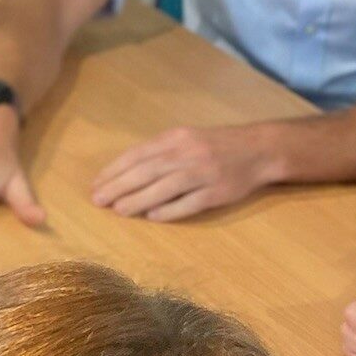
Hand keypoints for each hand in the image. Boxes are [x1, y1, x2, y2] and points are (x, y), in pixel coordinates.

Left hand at [89, 122, 278, 219]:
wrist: (260, 149)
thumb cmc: (216, 145)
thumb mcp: (186, 139)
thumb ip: (158, 153)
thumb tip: (123, 174)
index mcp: (177, 138)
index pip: (138, 155)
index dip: (114, 170)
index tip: (95, 185)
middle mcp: (188, 154)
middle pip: (146, 171)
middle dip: (118, 186)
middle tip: (98, 200)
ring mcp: (203, 173)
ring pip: (164, 188)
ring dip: (138, 200)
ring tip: (118, 210)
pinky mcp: (217, 193)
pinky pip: (189, 203)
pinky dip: (169, 211)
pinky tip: (152, 217)